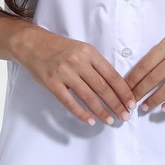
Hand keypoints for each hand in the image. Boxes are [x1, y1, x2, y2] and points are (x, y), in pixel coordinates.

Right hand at [14, 29, 136, 126]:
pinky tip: (90, 121)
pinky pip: (69, 102)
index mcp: (89, 52)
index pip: (112, 75)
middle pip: (103, 87)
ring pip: (88, 96)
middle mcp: (78, 61)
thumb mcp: (82, 49)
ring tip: (110, 120)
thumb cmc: (60, 48)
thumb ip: (96, 65)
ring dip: (101, 111)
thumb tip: (115, 85)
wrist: (33, 44)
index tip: (131, 103)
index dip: (123, 91)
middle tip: (125, 116)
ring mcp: (64, 73)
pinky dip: (81, 113)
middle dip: (116, 104)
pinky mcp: (52, 83)